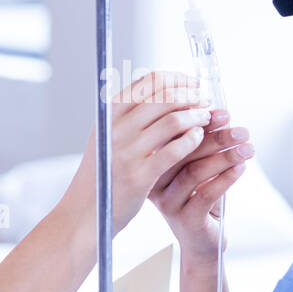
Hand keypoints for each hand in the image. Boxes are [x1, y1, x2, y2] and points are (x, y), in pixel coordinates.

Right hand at [67, 71, 214, 232]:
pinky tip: (198, 138)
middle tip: (205, 101)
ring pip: (173, 120)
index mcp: (109, 114)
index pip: (149, 81)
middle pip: (164, 96)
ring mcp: (128, 152)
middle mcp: (116, 128)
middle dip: (191, 95)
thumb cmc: (103, 174)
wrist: (85, 212)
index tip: (193, 84)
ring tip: (206, 118)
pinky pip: (175, 149)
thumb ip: (130, 115)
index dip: (177, 79)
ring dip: (196, 115)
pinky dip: (192, 139)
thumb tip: (165, 91)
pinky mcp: (140, 175)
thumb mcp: (108, 137)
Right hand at [149, 107, 253, 262]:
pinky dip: (226, 178)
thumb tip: (222, 115)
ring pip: (195, 172)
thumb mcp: (200, 167)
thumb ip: (204, 143)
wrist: (202, 241)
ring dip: (225, 157)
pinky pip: (206, 193)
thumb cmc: (201, 197)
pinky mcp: (185, 219)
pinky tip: (241, 169)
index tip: (224, 113)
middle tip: (242, 131)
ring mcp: (168, 202)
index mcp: (154, 163)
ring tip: (247, 148)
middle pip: (184, 151)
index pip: (172, 136)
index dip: (199, 122)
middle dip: (217, 137)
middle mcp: (155, 182)